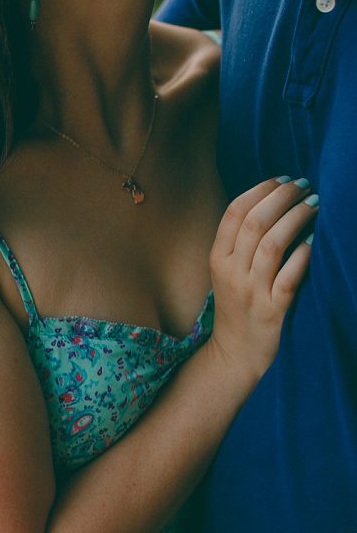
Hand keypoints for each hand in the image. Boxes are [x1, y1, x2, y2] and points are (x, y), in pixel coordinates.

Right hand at [208, 176, 315, 385]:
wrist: (234, 353)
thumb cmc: (236, 306)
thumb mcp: (226, 271)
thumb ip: (240, 242)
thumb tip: (271, 201)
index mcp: (218, 258)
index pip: (234, 213)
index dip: (260, 190)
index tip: (283, 178)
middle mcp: (231, 273)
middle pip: (255, 224)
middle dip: (282, 197)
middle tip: (304, 185)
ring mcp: (251, 292)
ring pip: (273, 245)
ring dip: (297, 218)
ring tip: (314, 204)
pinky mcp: (271, 311)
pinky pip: (289, 278)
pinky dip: (303, 256)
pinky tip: (315, 241)